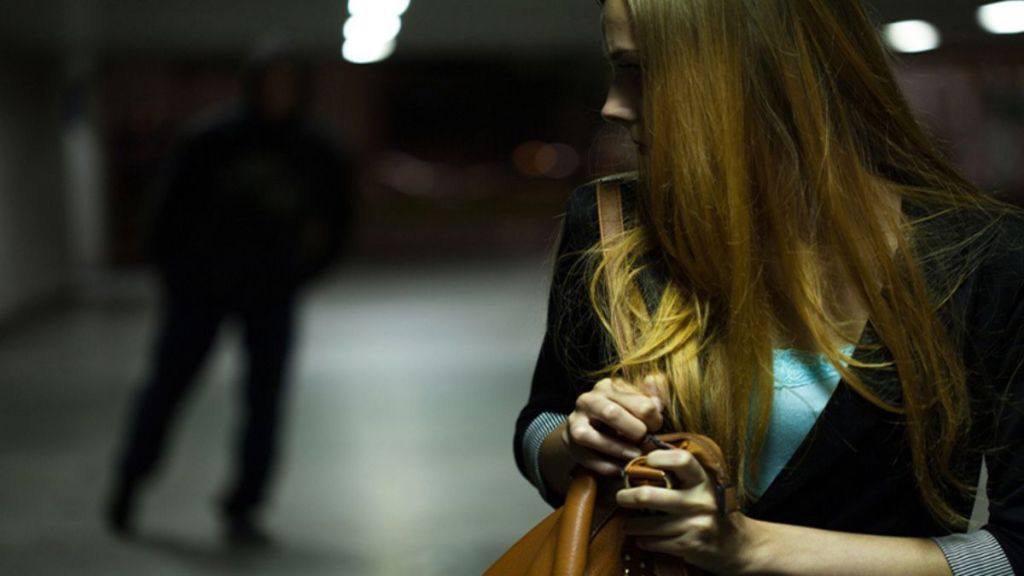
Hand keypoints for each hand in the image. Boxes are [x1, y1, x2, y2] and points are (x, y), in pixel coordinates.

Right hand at [563, 375, 664, 474]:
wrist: (586, 425)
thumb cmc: (620, 412)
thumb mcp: (635, 400)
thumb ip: (651, 399)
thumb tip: (658, 402)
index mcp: (608, 387)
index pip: (638, 401)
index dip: (653, 418)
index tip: (657, 427)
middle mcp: (588, 400)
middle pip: (611, 414)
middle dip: (633, 430)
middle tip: (645, 440)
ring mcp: (575, 422)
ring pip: (589, 436)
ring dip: (616, 448)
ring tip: (634, 455)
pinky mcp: (569, 443)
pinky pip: (586, 457)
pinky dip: (605, 465)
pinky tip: (620, 468)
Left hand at [617, 449, 755, 574]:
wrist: (736, 545)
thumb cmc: (711, 508)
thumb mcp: (702, 485)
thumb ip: (680, 472)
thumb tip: (642, 456)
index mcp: (702, 480)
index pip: (680, 460)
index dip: (657, 457)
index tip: (644, 462)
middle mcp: (700, 501)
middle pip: (647, 496)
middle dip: (626, 497)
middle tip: (620, 497)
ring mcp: (694, 525)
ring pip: (645, 524)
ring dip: (630, 524)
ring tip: (629, 522)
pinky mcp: (688, 546)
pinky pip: (651, 542)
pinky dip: (642, 540)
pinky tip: (644, 537)